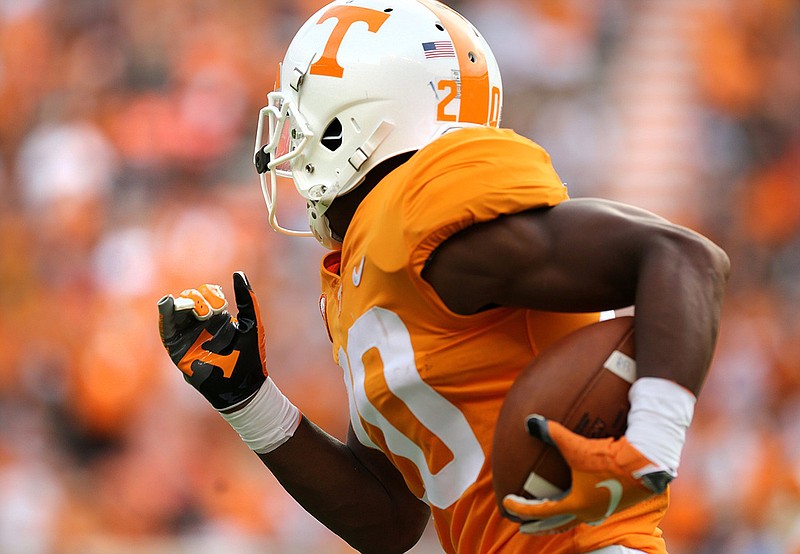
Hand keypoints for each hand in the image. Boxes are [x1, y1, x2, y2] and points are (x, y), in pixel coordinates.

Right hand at [158, 271, 267, 409]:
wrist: (243, 386)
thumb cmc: (251, 356)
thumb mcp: (252, 323)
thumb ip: (247, 299)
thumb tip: (238, 273)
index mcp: (219, 318)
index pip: (208, 295)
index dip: (211, 293)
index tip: (220, 303)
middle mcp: (202, 326)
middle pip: (191, 301)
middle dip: (197, 299)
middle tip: (208, 311)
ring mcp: (189, 337)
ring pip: (177, 312)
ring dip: (181, 304)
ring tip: (189, 304)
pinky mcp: (179, 350)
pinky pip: (167, 331)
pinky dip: (165, 316)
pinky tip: (167, 303)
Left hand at [502, 415, 671, 534]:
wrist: (646, 464)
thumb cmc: (609, 458)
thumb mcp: (577, 445)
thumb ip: (553, 433)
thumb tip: (531, 421)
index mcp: (575, 505)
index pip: (541, 510)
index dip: (521, 507)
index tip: (507, 503)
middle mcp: (587, 513)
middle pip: (556, 525)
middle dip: (538, 526)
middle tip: (522, 528)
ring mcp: (601, 510)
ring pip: (573, 520)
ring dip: (557, 520)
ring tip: (548, 517)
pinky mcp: (612, 503)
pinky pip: (586, 511)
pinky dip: (574, 509)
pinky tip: (576, 499)